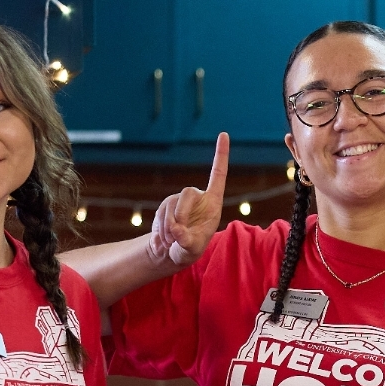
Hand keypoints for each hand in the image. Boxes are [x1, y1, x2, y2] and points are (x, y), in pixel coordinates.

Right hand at [148, 132, 228, 266]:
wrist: (172, 251)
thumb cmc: (190, 249)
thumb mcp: (191, 249)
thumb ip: (186, 240)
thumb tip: (177, 229)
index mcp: (213, 203)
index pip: (218, 174)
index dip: (221, 155)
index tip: (223, 133)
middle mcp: (198, 197)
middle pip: (187, 193)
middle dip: (181, 213)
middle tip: (177, 233)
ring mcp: (180, 200)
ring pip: (171, 205)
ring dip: (168, 226)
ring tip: (172, 241)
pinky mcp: (166, 204)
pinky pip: (161, 212)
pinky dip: (161, 227)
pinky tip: (164, 238)